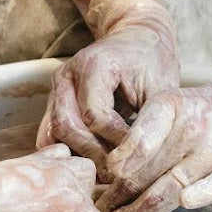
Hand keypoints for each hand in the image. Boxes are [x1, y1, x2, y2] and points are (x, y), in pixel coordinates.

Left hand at [0, 145, 102, 211]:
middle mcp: (70, 182)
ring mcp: (56, 166)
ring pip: (85, 169)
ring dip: (81, 183)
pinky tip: (54, 176)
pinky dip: (63, 162)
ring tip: (68, 196)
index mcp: (73, 206)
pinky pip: (62, 153)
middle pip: (91, 196)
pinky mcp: (40, 158)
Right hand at [37, 0, 179, 179]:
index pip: (95, 115)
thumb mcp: (161, 88)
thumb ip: (150, 121)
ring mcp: (57, 88)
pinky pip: (50, 134)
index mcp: (95, 65)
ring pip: (54, 133)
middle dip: (94, 154)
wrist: (137, 38)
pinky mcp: (55, 101)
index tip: (137, 154)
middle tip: (119, 173)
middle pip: (68, 126)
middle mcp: (68, 75)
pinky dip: (67, 152)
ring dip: (79, 156)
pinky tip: (90, 164)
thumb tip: (139, 162)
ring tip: (106, 172)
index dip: (115, 141)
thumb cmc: (153, 62)